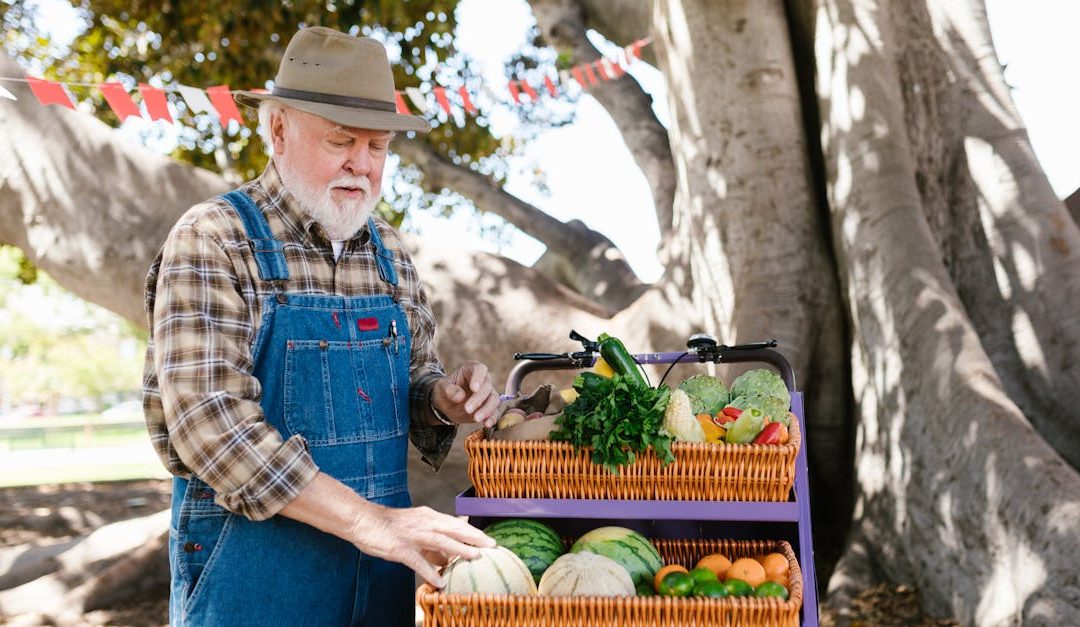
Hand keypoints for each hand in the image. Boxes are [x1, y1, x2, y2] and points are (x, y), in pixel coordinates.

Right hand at [348, 503, 494, 586]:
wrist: (363, 520)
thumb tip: (448, 558)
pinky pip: (417, 561)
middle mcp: (424, 522)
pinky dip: (429, 570)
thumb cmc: (389, 527)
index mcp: (428, 517)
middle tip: (492, 545)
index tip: (489, 539)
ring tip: (475, 557)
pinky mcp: (400, 547)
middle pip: (454, 528)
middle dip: (474, 537)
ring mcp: (412, 535)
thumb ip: (432, 543)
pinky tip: (439, 581)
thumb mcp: (415, 529)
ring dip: (459, 549)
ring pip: (441, 541)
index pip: (455, 523)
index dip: (473, 531)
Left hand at [432, 361, 500, 427]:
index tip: (474, 388)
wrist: (446, 404)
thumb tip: (460, 396)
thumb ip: (449, 390)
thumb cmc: (444, 391)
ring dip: (487, 410)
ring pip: (494, 399)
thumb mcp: (441, 388)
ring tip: (476, 418)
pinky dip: (493, 418)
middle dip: (478, 399)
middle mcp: (483, 380)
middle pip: (487, 387)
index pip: (480, 369)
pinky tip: (487, 424)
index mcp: (471, 370)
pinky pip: (495, 411)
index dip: (479, 378)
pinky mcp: (489, 407)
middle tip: (467, 409)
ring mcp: (488, 394)